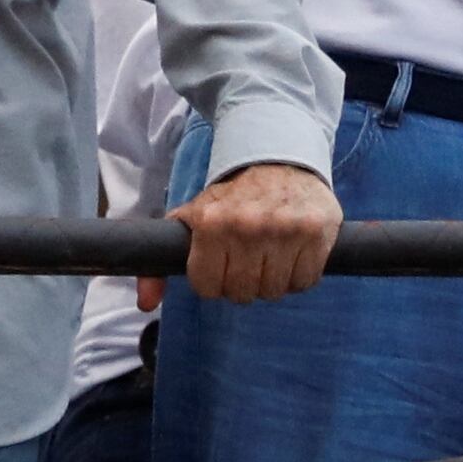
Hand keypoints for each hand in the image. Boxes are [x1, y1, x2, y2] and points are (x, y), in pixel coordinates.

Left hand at [171, 161, 337, 305]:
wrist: (279, 158)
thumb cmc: (232, 195)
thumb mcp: (191, 218)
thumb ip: (160, 262)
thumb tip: (145, 303)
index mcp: (212, 222)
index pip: (208, 288)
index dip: (213, 281)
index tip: (220, 265)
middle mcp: (248, 226)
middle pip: (242, 293)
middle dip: (242, 283)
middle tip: (247, 258)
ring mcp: (285, 229)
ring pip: (274, 291)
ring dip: (272, 280)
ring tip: (270, 253)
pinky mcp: (317, 231)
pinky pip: (305, 281)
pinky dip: (298, 274)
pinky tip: (292, 251)